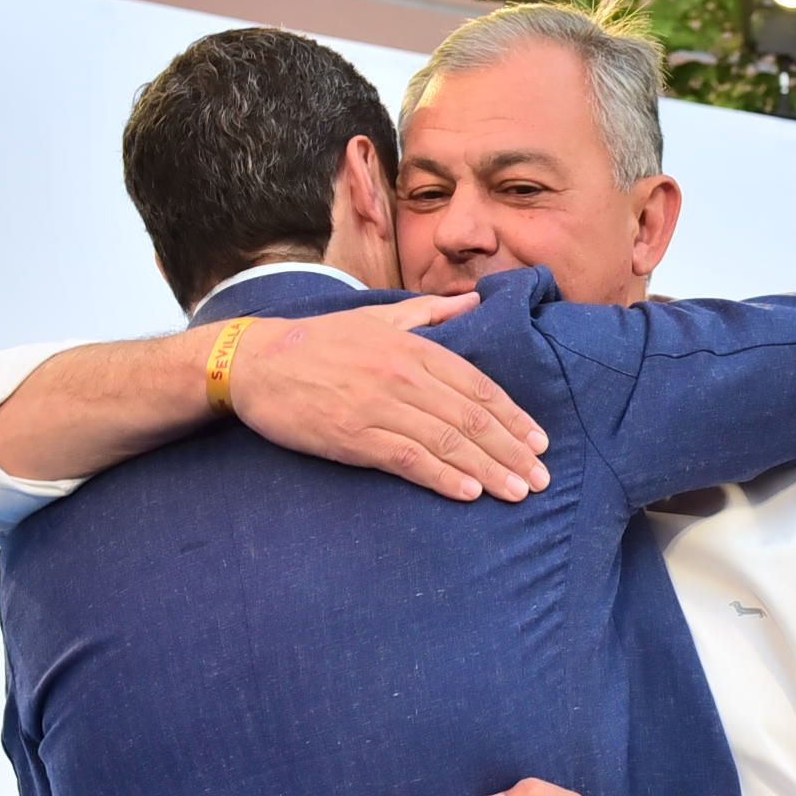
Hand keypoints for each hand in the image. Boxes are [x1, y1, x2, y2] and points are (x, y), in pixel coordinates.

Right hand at [237, 298, 549, 501]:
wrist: (255, 362)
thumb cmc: (318, 341)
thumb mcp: (377, 318)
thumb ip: (428, 314)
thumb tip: (471, 302)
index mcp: (413, 348)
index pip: (477, 386)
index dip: (512, 416)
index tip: (539, 441)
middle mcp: (403, 376)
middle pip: (471, 417)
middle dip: (511, 450)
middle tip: (539, 478)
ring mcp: (379, 407)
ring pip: (447, 441)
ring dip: (488, 469)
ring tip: (517, 491)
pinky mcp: (354, 437)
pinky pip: (408, 459)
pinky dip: (443, 476)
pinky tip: (468, 492)